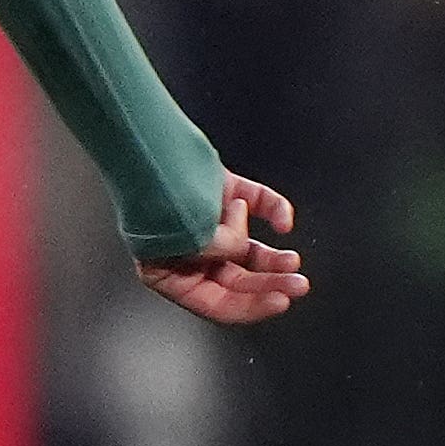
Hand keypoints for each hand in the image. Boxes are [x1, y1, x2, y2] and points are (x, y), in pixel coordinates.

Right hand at [137, 174, 304, 324]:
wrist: (148, 139)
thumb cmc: (154, 190)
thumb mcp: (188, 237)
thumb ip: (220, 251)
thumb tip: (241, 247)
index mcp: (166, 271)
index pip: (215, 303)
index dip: (249, 306)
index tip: (279, 301)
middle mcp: (186, 250)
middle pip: (236, 279)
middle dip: (269, 282)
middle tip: (297, 285)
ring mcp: (205, 221)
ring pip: (248, 248)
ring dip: (273, 257)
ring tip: (293, 261)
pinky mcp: (222, 191)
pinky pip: (257, 205)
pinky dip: (274, 211)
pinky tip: (283, 220)